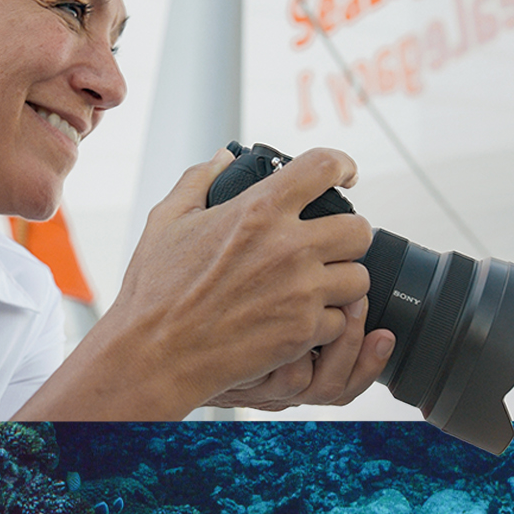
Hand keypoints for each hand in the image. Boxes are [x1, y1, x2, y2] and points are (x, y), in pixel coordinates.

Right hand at [105, 146, 374, 407]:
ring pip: (358, 278)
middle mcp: (288, 247)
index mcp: (258, 209)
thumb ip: (198, 180)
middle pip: (359, 229)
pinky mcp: (303, 332)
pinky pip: (340, 322)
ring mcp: (301, 292)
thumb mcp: (166, 221)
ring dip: (341, 282)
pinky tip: (300, 321)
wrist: (154, 355)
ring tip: (317, 287)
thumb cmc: (154, 290)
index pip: (323, 167)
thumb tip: (224, 158)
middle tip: (330, 246)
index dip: (343, 165)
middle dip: (347, 236)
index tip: (347, 175)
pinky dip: (324, 323)